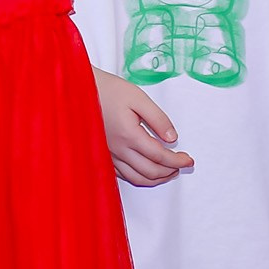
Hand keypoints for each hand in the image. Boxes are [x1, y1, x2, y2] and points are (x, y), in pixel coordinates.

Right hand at [95, 69, 191, 185]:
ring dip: (156, 178)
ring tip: (169, 170)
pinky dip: (140, 177)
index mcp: (129, 135)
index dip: (177, 160)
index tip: (189, 159)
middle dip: (169, 171)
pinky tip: (147, 170)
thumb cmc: (109, 90)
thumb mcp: (138, 97)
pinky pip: (124, 175)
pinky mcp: (104, 155)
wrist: (80, 90)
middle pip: (150, 171)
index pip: (159, 156)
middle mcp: (118, 149)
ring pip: (137, 177)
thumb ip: (158, 118)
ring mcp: (109, 155)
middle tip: (181, 164)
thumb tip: (173, 138)